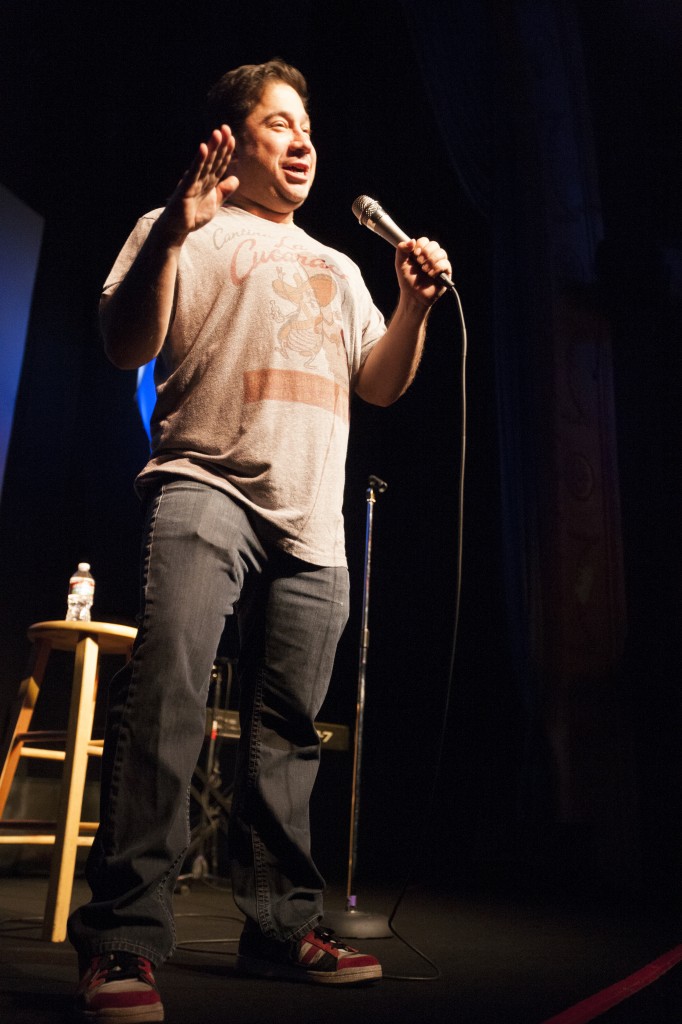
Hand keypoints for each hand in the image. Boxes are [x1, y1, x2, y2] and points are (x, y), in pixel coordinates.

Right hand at [157, 125, 239, 242]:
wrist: (178, 228)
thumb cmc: (194, 215)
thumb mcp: (215, 203)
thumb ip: (224, 191)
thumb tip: (236, 179)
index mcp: (208, 181)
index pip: (219, 163)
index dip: (226, 151)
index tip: (231, 137)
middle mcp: (201, 178)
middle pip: (213, 159)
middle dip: (220, 144)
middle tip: (225, 127)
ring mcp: (193, 182)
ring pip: (205, 162)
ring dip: (211, 147)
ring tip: (217, 133)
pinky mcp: (185, 188)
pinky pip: (194, 173)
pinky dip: (199, 161)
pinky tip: (203, 149)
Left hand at [395, 236, 451, 306]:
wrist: (413, 296)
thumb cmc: (407, 281)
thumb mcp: (400, 264)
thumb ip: (401, 250)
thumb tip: (412, 240)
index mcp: (421, 253)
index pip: (424, 241)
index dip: (420, 245)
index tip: (414, 254)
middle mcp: (431, 257)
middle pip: (434, 244)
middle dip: (426, 252)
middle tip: (419, 262)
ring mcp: (439, 264)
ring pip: (442, 252)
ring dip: (431, 260)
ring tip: (424, 270)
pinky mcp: (446, 273)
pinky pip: (446, 263)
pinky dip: (437, 268)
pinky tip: (431, 275)